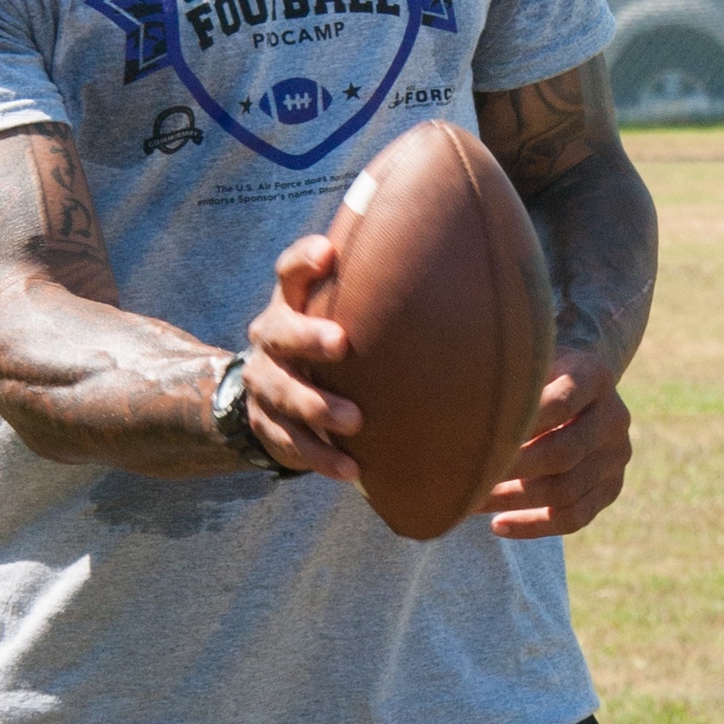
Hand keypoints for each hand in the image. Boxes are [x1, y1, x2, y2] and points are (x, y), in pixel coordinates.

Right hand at [243, 232, 363, 480]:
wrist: (276, 396)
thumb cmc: (331, 348)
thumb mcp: (342, 318)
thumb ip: (375, 297)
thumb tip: (458, 273)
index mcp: (292, 303)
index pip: (290, 273)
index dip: (304, 261)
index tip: (329, 254)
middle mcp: (271, 338)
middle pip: (280, 331)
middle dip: (308, 337)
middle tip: (340, 343)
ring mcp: (264, 382)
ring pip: (283, 392)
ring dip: (318, 405)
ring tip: (355, 421)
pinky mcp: (266, 423)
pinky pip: (291, 442)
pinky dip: (321, 456)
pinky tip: (351, 469)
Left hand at [483, 349, 632, 537]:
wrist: (571, 393)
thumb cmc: (531, 377)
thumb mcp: (523, 365)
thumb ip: (507, 384)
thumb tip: (463, 418)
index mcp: (594, 375)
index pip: (559, 405)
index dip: (519, 425)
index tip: (473, 437)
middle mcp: (615, 416)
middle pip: (562, 453)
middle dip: (510, 469)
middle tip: (466, 478)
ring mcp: (617, 456)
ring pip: (565, 491)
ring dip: (513, 501)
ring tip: (471, 502)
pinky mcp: (611, 487)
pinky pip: (575, 518)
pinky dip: (533, 526)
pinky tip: (497, 525)